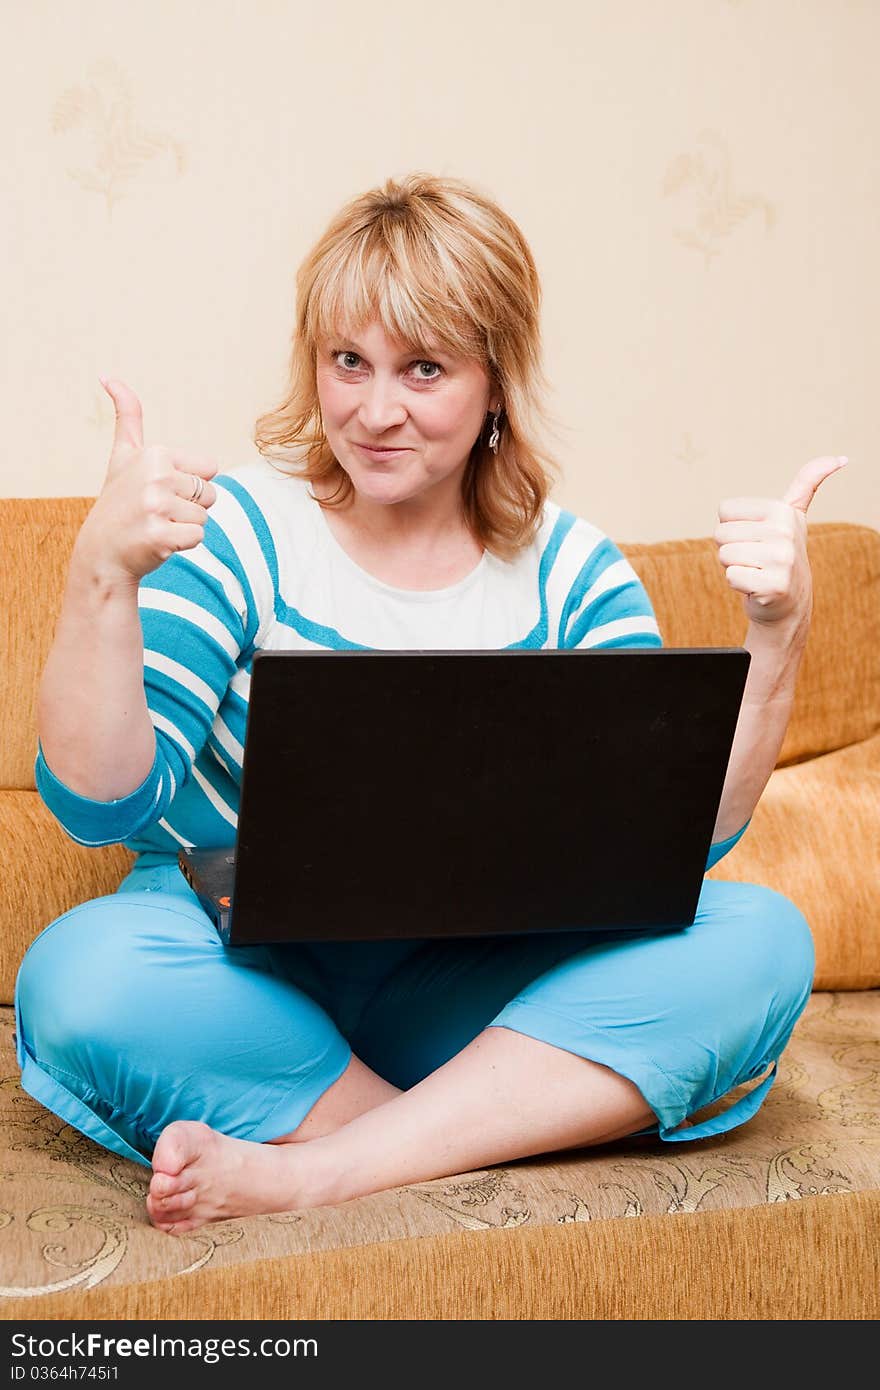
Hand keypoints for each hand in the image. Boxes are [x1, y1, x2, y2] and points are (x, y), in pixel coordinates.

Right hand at [73, 378, 218, 586]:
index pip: (209, 469)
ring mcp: (157, 507)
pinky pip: (198, 538)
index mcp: (155, 453)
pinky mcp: (161, 537)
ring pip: (204, 518)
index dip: (191, 484)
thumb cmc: (119, 501)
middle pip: (210, 494)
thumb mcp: (122, 454)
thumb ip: (127, 414)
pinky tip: (158, 542)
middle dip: (190, 507)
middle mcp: (156, 477)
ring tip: (155, 525)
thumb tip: (107, 375)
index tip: (161, 489)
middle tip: (158, 511)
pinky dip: (182, 545)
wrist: (102, 551)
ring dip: (184, 527)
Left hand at [713, 454, 847, 628]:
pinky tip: (757, 586)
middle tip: (754, 558)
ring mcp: (782, 560)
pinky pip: (731, 577)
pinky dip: (738, 585)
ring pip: (725, 556)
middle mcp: (785, 532)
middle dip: (731, 549)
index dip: (733, 528)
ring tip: (756, 570)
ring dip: (734, 567)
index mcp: (783, 510)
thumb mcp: (793, 514)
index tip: (755, 538)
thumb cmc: (780, 553)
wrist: (790, 600)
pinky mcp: (774, 585)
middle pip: (721, 534)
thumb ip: (807, 483)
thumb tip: (841, 457)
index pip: (724, 511)